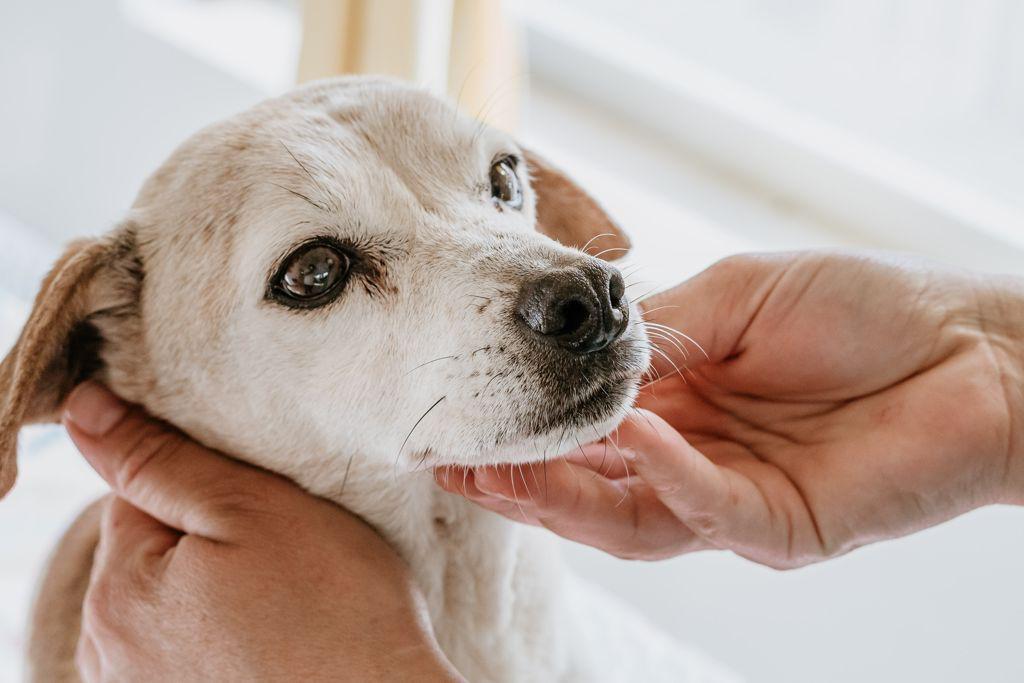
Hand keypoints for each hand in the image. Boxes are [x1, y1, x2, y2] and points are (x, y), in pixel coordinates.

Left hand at [63, 382, 460, 681]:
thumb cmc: (334, 609)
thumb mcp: (250, 508)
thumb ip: (160, 459)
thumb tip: (85, 408)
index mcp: (117, 590)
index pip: (138, 493)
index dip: (208, 483)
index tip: (264, 501)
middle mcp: (109, 650)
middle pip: (151, 548)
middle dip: (210, 535)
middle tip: (284, 550)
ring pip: (172, 595)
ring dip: (218, 584)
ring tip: (285, 597)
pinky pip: (189, 639)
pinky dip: (227, 629)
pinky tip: (275, 634)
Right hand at [436, 252, 1023, 567]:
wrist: (972, 345)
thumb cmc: (861, 307)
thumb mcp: (733, 296)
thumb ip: (654, 331)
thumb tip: (575, 351)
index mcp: (679, 405)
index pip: (584, 433)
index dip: (526, 432)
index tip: (464, 422)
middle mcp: (694, 460)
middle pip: (592, 489)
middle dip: (523, 479)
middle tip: (460, 460)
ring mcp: (732, 500)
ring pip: (630, 520)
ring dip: (566, 498)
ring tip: (506, 471)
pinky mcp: (780, 529)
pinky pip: (706, 512)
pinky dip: (666, 475)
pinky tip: (635, 435)